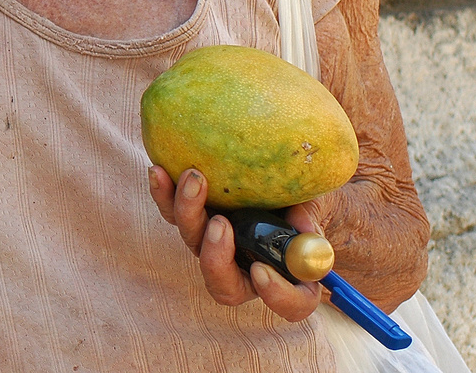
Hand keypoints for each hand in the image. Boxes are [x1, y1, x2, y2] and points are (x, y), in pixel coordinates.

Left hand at [148, 166, 323, 321]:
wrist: (287, 185)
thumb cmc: (307, 204)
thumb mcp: (317, 208)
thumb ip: (311, 221)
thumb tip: (303, 230)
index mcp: (288, 278)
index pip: (288, 304)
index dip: (275, 295)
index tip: (263, 271)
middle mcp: (245, 269)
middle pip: (222, 282)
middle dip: (216, 256)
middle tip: (221, 223)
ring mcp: (216, 246)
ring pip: (194, 242)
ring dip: (189, 212)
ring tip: (194, 178)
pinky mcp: (196, 219)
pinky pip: (174, 213)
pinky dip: (164, 194)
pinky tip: (158, 171)